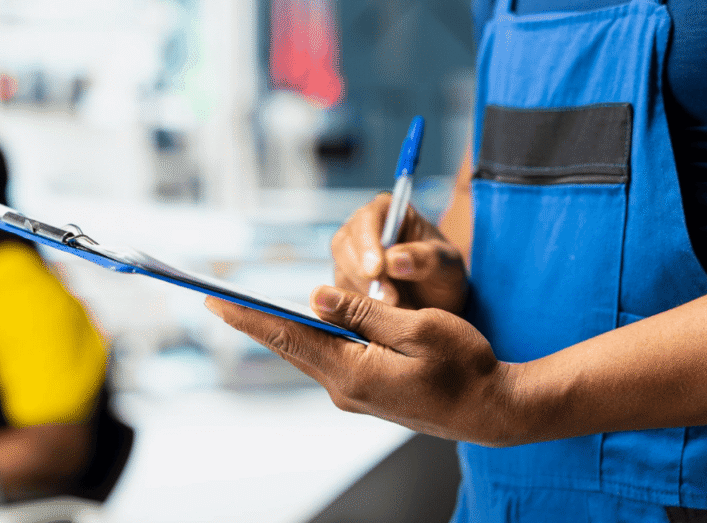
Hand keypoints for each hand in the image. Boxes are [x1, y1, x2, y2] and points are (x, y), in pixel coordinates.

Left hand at [205, 286, 520, 445]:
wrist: (492, 410)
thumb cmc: (466, 365)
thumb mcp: (419, 329)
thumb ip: (365, 312)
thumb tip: (317, 296)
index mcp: (355, 372)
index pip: (290, 336)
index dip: (250, 316)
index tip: (214, 300)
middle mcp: (345, 389)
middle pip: (290, 346)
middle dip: (251, 321)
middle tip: (214, 299)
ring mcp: (354, 395)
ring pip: (306, 353)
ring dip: (276, 330)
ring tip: (243, 309)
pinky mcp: (365, 392)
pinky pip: (325, 360)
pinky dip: (305, 339)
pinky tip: (293, 325)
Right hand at [331, 193, 466, 311]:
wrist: (438, 301)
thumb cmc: (444, 274)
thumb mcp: (447, 266)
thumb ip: (425, 259)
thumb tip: (393, 260)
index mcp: (389, 211)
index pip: (368, 218)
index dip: (368, 243)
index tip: (376, 271)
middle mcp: (364, 229)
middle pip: (345, 244)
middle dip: (362, 273)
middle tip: (389, 299)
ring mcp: (351, 256)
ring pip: (340, 270)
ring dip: (361, 293)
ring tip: (393, 309)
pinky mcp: (345, 282)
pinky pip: (339, 293)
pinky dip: (356, 307)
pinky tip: (380, 318)